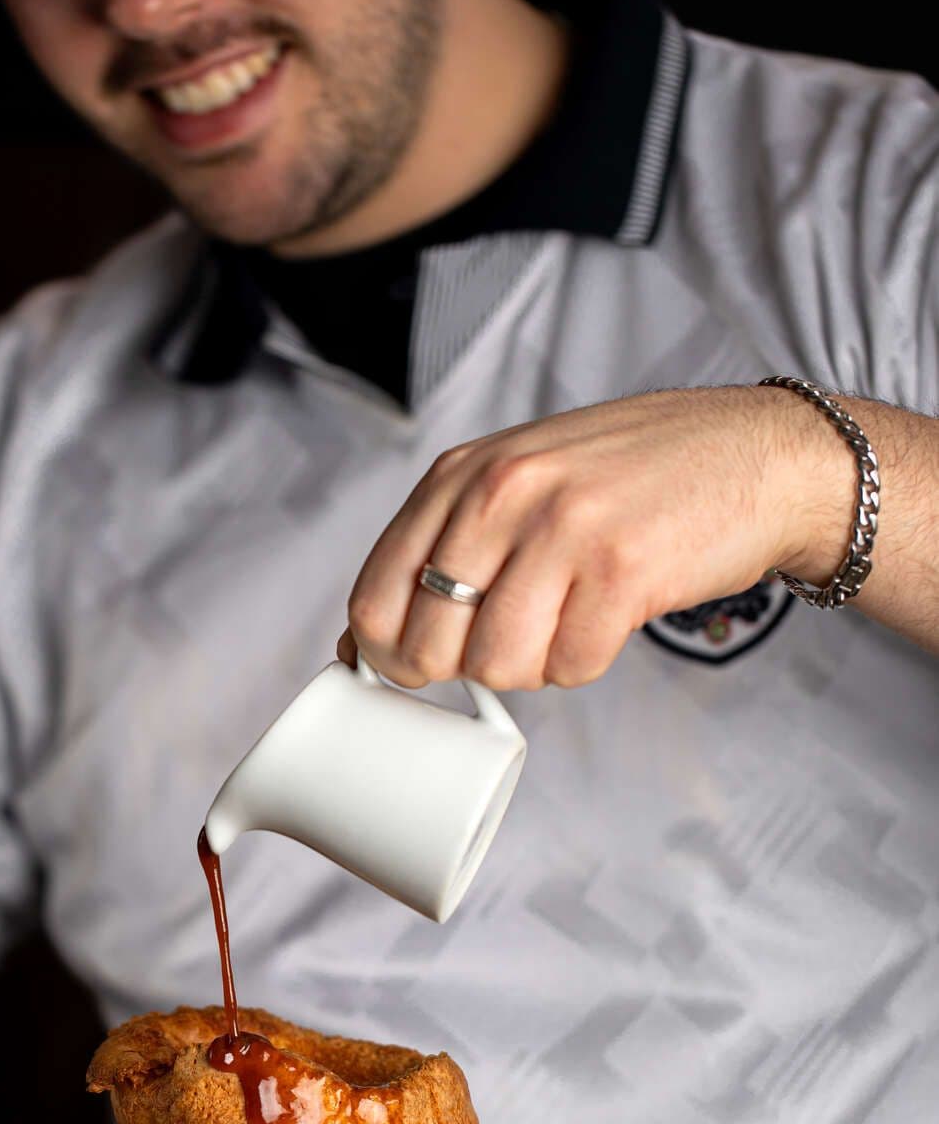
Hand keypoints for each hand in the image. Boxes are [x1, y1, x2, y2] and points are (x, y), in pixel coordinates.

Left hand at [339, 386, 850, 689]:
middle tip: (519, 635)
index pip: (375, 599)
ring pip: (497, 666)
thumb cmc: (635, 477)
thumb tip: (361, 648)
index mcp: (463, 474)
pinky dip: (588, 660)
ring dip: (534, 664)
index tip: (423, 665)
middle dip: (467, 666)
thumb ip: (444, 547)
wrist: (762, 455)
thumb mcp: (518, 481)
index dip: (389, 656)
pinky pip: (570, 669)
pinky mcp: (622, 571)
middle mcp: (503, 494)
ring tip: (570, 615)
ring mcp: (562, 530)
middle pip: (430, 646)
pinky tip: (612, 614)